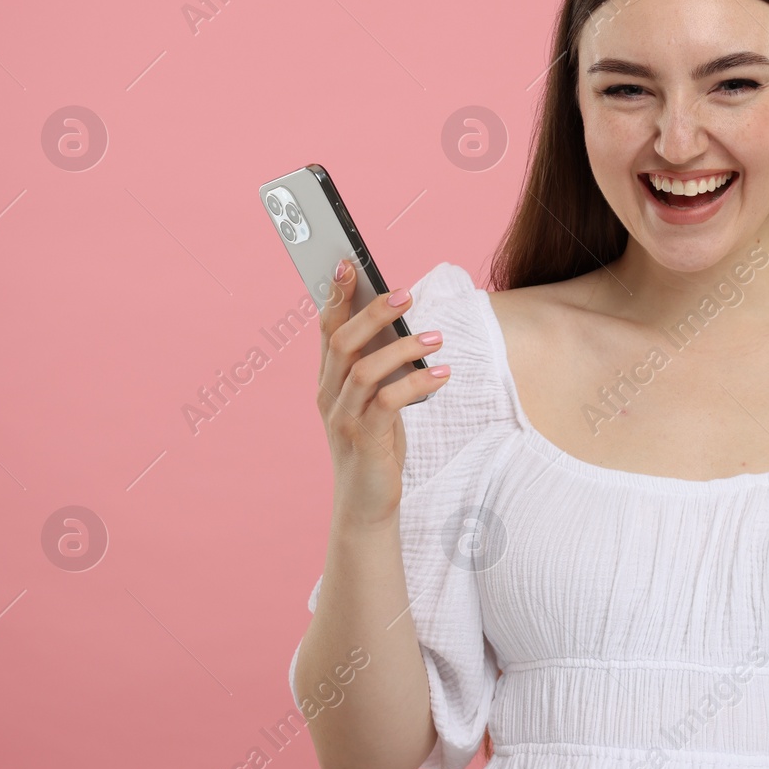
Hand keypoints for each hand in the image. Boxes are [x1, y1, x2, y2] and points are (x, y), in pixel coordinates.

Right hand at [317, 259, 451, 529]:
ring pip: (364, 370)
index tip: (347, 262)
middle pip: (341, 342)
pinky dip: (416, 383)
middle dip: (372, 312)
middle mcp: (328, 396)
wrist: (366, 506)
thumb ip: (378, 366)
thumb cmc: (375, 446)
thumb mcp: (373, 400)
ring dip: (402, 348)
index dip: (334, 295)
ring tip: (437, 338)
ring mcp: (343, 419)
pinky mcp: (365, 441)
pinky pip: (387, 403)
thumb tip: (398, 322)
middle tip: (405, 293)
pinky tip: (442, 375)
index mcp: (328, 381)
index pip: (326, 329)